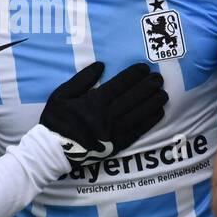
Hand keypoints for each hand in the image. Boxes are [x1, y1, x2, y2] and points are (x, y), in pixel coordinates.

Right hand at [40, 61, 166, 164]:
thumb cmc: (56, 121)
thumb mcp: (61, 95)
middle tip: (159, 78)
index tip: (144, 68)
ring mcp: (113, 132)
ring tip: (163, 93)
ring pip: (138, 114)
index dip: (134, 75)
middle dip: (148, 86)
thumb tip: (100, 65)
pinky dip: (150, 121)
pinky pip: (138, 131)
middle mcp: (106, 117)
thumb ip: (81, 79)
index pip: (119, 85)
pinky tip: (158, 112)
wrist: (53, 151)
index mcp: (93, 103)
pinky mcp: (117, 145)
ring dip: (152, 102)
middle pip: (133, 98)